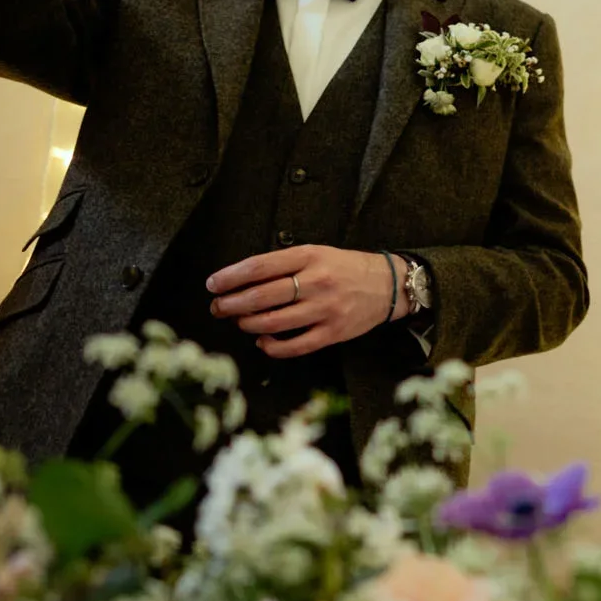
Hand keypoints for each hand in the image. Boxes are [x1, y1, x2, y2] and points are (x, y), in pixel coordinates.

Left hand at [208, 245, 397, 357]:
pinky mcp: (333, 333)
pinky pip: (294, 346)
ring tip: (240, 322)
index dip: (231, 277)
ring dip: (248, 324)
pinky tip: (263, 341)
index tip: (213, 284)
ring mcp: (325, 309)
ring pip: (273, 323)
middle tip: (217, 307)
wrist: (387, 285)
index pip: (260, 267)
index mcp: (309, 256)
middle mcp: (317, 282)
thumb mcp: (316, 253)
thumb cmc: (344, 268)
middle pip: (261, 297)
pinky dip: (272, 347)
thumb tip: (241, 281)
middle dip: (231, 304)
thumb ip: (283, 265)